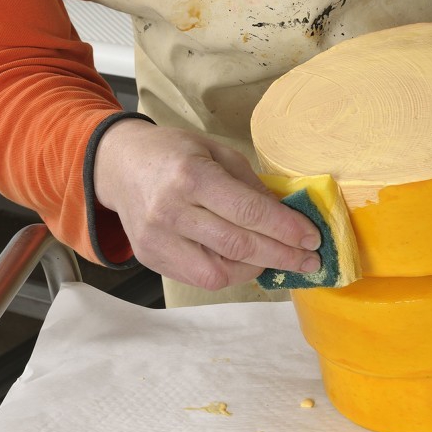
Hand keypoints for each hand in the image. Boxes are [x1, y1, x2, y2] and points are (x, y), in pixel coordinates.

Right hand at [94, 119, 322, 289]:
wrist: (118, 164)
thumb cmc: (176, 154)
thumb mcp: (217, 153)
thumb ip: (252, 186)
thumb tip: (289, 218)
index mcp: (191, 176)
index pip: (248, 211)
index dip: (285, 229)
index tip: (313, 238)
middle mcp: (171, 211)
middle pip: (237, 245)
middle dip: (282, 255)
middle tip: (310, 260)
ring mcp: (157, 240)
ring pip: (219, 272)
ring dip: (257, 269)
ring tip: (278, 259)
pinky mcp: (151, 259)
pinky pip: (201, 278)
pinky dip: (231, 273)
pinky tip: (246, 261)